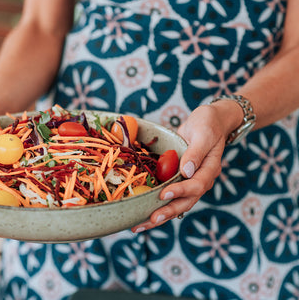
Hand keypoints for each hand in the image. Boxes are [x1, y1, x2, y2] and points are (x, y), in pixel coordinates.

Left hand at [131, 103, 233, 232]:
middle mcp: (199, 180)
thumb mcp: (204, 133)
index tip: (164, 194)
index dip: (180, 191)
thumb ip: (196, 152)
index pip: (196, 186)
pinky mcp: (178, 180)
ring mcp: (188, 182)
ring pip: (175, 204)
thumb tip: (186, 171)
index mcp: (209, 170)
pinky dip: (155, 206)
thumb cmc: (208, 124)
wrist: (209, 121)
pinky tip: (139, 215)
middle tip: (150, 220)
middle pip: (185, 203)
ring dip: (158, 216)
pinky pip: (168, 196)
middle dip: (167, 212)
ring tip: (139, 226)